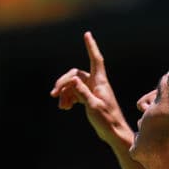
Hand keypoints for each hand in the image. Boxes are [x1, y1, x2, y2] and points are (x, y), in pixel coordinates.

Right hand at [50, 31, 133, 146]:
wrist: (114, 134)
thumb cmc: (107, 121)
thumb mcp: (93, 107)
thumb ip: (83, 92)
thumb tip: (73, 79)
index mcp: (100, 82)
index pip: (96, 60)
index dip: (91, 47)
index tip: (87, 34)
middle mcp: (97, 84)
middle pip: (76, 74)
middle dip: (63, 82)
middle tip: (53, 94)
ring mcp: (93, 91)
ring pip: (74, 85)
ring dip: (65, 93)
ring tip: (61, 106)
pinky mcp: (90, 99)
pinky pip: (76, 93)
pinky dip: (69, 98)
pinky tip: (65, 107)